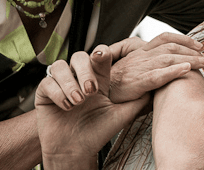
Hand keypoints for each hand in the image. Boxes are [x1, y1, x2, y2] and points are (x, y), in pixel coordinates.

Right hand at [35, 46, 168, 166]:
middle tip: (91, 91)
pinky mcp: (44, 93)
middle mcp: (79, 78)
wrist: (77, 150)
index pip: (99, 56)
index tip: (104, 55)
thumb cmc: (99, 132)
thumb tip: (159, 84)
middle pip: (79, 57)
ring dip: (70, 82)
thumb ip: (139, 98)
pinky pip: (47, 82)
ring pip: (60, 66)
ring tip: (79, 101)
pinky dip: (58, 93)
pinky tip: (66, 107)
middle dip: (85, 71)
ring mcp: (61, 84)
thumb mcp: (123, 114)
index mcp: (98, 78)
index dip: (100, 53)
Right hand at [108, 32, 203, 103]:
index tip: (199, 45)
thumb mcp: (137, 74)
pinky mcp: (134, 83)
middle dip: (190, 51)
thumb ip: (154, 71)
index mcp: (140, 53)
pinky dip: (173, 71)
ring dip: (188, 59)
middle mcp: (139, 57)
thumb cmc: (119, 90)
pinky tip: (186, 70)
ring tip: (203, 63)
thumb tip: (178, 73)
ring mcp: (137, 69)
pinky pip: (156, 75)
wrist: (97, 99)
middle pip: (169, 48)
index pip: (164, 38)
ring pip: (167, 59)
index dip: (183, 39)